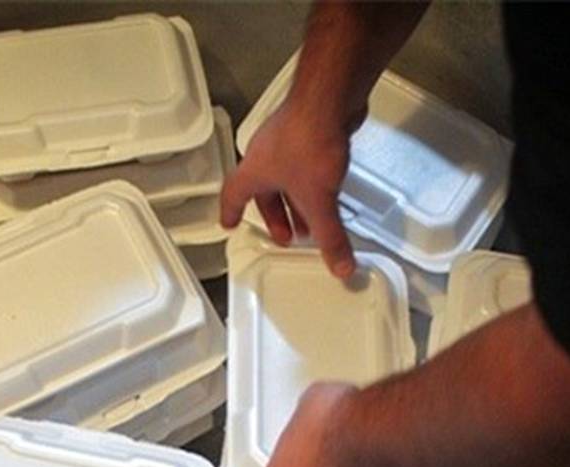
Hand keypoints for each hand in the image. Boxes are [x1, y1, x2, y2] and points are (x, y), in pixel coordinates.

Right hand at [220, 102, 357, 278]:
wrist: (329, 98)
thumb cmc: (307, 141)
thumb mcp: (317, 200)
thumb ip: (329, 235)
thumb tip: (340, 265)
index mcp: (253, 171)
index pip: (233, 196)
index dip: (230, 212)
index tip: (229, 224)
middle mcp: (265, 153)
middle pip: (263, 190)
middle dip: (276, 215)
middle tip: (287, 233)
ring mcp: (286, 138)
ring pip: (286, 176)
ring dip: (296, 198)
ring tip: (312, 216)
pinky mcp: (309, 128)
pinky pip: (305, 161)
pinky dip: (312, 179)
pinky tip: (329, 184)